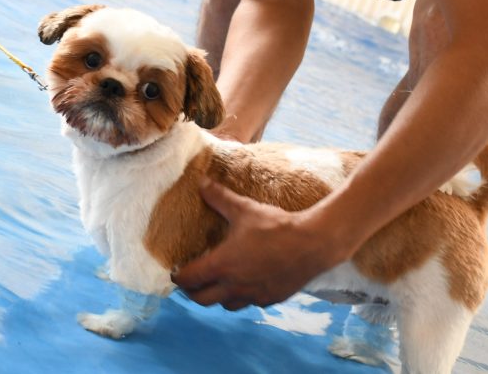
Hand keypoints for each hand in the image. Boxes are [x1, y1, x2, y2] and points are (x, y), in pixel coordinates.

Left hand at [171, 179, 347, 309]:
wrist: (312, 244)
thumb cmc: (275, 227)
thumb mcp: (244, 209)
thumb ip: (219, 197)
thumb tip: (201, 182)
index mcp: (222, 265)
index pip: (189, 279)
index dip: (178, 277)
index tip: (175, 271)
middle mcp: (234, 286)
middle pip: (202, 300)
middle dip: (192, 292)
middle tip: (190, 281)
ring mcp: (253, 296)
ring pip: (226, 304)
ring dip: (216, 295)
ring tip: (216, 282)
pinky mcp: (270, 299)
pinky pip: (249, 303)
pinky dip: (241, 296)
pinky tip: (245, 283)